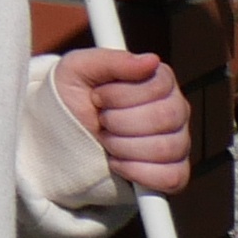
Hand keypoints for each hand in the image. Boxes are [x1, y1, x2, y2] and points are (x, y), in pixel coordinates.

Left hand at [60, 45, 196, 196]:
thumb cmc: (73, 97)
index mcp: (158, 81)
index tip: (97, 96)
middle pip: (165, 117)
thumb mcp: (79, 69)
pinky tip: (116, 161)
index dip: (120, 94)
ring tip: (106, 139)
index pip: (158, 85)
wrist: (60, 136)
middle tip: (101, 120)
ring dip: (123, 146)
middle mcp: (175, 110)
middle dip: (119, 121)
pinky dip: (136, 171)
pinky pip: (171, 178)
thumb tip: (151, 60)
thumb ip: (112, 61)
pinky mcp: (173, 173)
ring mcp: (177, 143)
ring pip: (166, 148)